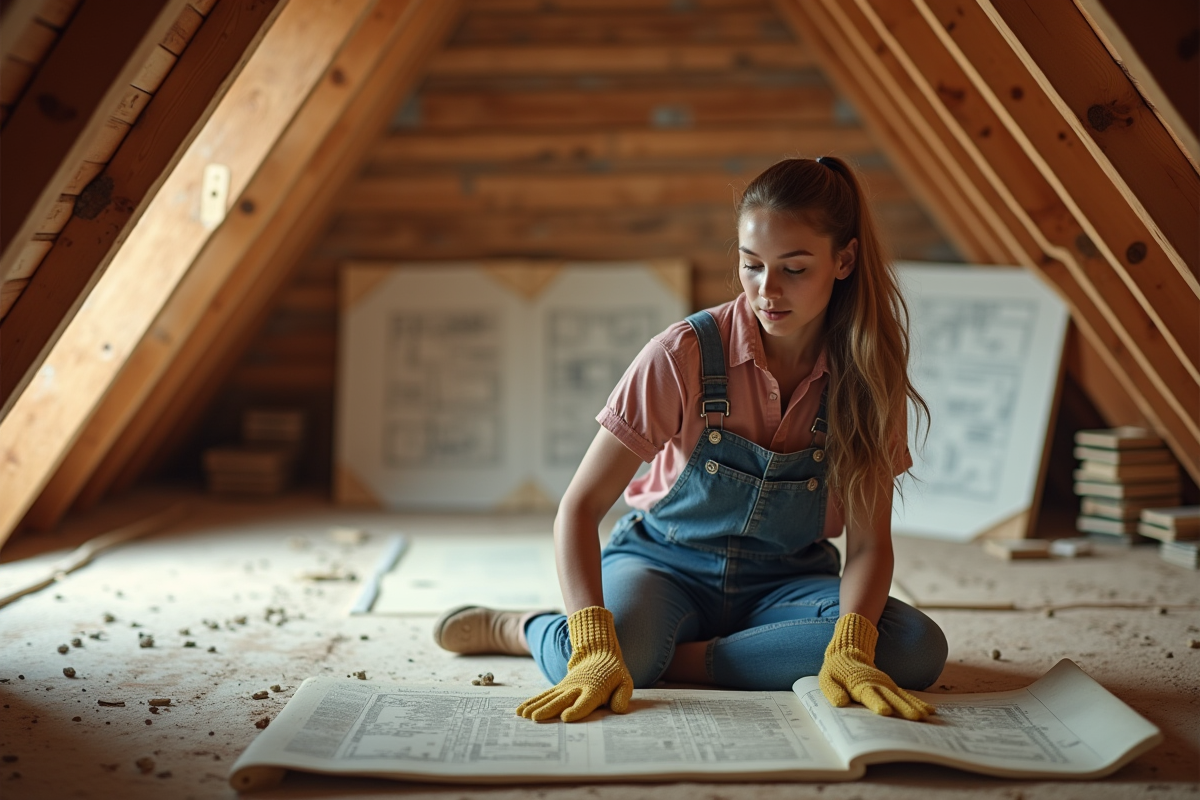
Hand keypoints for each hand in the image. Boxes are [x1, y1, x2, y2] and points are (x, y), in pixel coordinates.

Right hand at [516, 606, 633, 721]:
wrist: (598, 653)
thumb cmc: (614, 674)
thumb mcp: (625, 683)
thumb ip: (622, 696)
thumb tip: (618, 709)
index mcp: (595, 690)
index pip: (585, 702)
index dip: (577, 710)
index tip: (566, 717)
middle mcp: (577, 688)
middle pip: (562, 700)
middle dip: (549, 709)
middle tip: (536, 718)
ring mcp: (566, 687)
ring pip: (549, 697)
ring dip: (536, 705)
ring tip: (524, 715)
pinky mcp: (559, 687)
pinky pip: (544, 695)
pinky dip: (532, 702)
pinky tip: (521, 710)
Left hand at [818, 612, 934, 720]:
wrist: (848, 652)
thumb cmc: (836, 670)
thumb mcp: (827, 679)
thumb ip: (833, 691)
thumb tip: (840, 703)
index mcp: (859, 685)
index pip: (869, 695)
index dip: (876, 703)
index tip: (885, 712)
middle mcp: (876, 685)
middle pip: (890, 697)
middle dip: (902, 708)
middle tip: (915, 718)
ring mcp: (886, 685)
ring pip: (901, 697)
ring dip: (913, 706)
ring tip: (926, 716)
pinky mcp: (891, 686)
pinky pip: (905, 695)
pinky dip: (917, 703)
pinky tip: (929, 711)